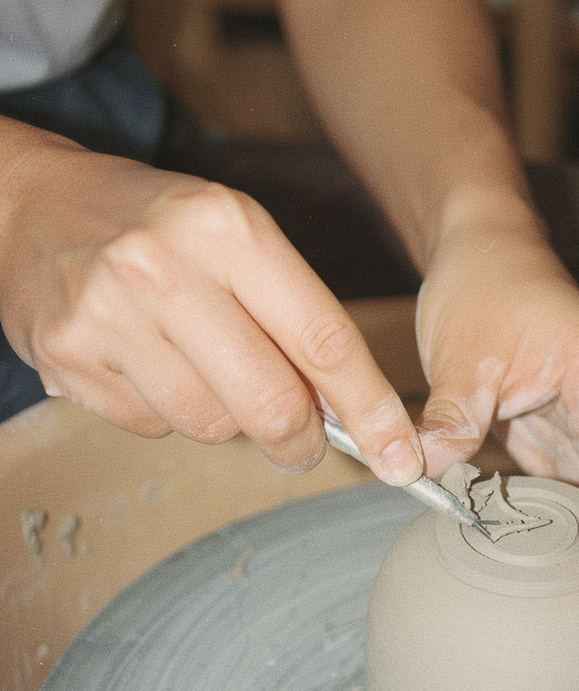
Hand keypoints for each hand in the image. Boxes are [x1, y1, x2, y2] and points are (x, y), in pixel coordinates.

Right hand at [0, 123, 423, 482]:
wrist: (29, 206)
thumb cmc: (156, 226)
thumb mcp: (238, 238)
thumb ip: (295, 317)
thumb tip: (349, 412)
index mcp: (228, 229)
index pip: (324, 340)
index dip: (371, 411)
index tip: (400, 456)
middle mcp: (166, 270)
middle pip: (273, 403)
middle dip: (302, 441)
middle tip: (305, 443)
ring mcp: (110, 318)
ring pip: (214, 427)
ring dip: (229, 421)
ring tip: (207, 372)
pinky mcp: (69, 361)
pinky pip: (155, 429)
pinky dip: (171, 416)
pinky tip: (153, 368)